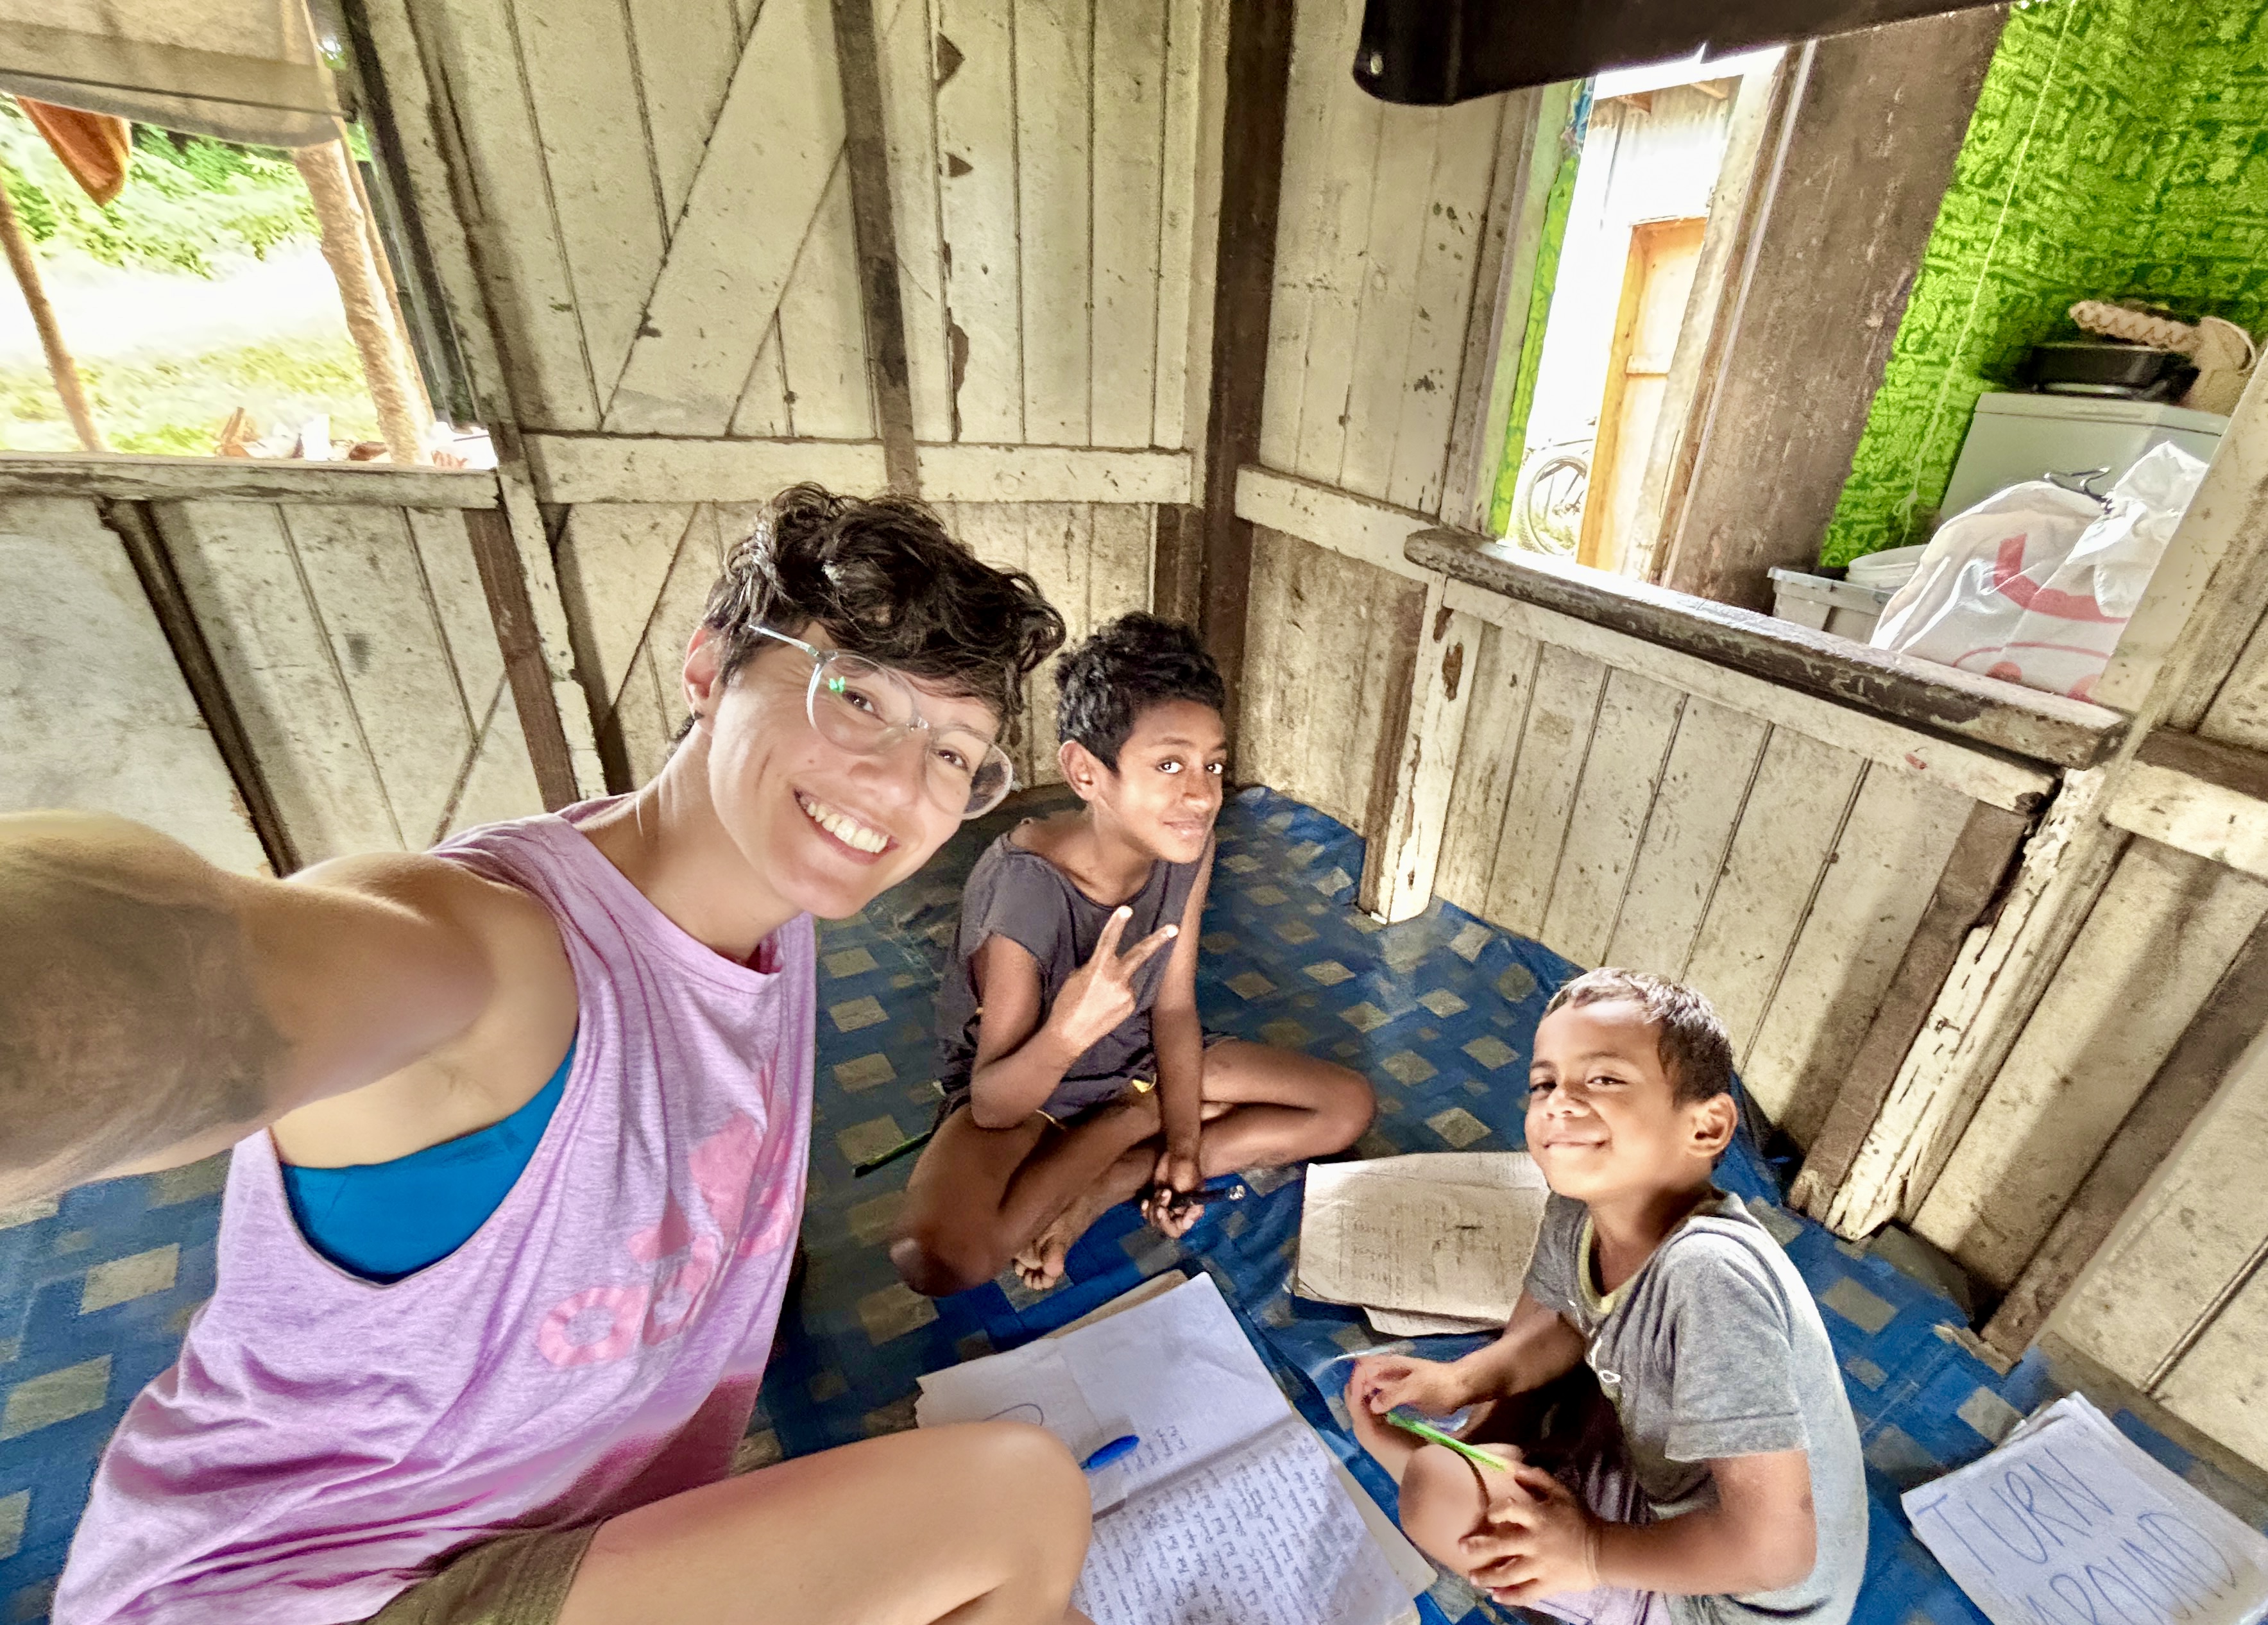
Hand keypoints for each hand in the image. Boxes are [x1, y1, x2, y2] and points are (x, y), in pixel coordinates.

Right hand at [1046, 907, 1178, 1054]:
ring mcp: (1127, 994)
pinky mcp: (1130, 1006)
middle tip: (1174, 928)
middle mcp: (1117, 980)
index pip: (1109, 940)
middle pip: (1140, 954)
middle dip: (1158, 940)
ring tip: (1098, 997)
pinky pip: (1127, 992)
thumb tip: (1107, 963)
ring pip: (1127, 977)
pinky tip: (1105, 1005)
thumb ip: (1095, 965)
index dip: (1117, 924)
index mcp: (1099, 969)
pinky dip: (1118, 994)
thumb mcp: (1076, 977)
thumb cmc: (1067, 1004)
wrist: (1070, 1035)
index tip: (1127, 909)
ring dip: (1118, 980)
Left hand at [1143, 1145, 1203, 1234]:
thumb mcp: (1188, 1189)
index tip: (1162, 1211)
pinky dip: (1145, 1209)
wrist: (1177, 1155)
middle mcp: (1179, 1214)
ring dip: (1154, 1207)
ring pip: (1155, 1220)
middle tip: (1159, 1206)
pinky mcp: (1156, 1200)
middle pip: (1166, 1228)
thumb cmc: (1186, 1170)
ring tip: (1161, 1190)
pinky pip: (1148, 1212)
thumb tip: (1187, 1224)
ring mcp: (1167, 1207)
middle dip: (1160, 1217)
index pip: (1179, 1229)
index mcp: (1190, 1213)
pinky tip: (1145, 1201)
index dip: (1169, 1224)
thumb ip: (1187, 1206)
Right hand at [1345, 1354, 1473, 1423]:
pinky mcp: (1400, 1397)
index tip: (1354, 1404)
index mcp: (1387, 1366)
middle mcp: (1385, 1373)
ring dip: (1364, 1403)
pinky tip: (1375, 1420)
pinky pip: (1381, 1399)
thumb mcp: (1415, 1387)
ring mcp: (1392, 1385)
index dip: (1354, 1384)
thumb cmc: (1438, 1384)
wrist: (1460, 1388)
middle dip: (1355, 1395)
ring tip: (1362, 1422)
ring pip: (1370, 1391)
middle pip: (1362, 1381)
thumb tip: (1371, 1407)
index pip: (1360, 1370)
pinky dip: (1375, 1407)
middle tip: (1356, 1417)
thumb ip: (1393, 1394)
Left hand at [1461, 1465, 1602, 1603]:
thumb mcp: (1561, 1493)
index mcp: (1538, 1518)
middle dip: (1479, 1547)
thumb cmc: (1579, 1518)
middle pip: (1502, 1545)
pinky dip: (1510, 1597)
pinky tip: (1496, 1598)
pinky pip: (1526, 1593)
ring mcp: (1540, 1566)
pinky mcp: (1548, 1585)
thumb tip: (1511, 1467)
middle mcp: (1535, 1542)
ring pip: (1509, 1574)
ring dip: (1488, 1577)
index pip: (1510, 1510)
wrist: (1603, 1551)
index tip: (1486, 1515)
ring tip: (1473, 1578)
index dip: (1495, 1511)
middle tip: (1461, 1547)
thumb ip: (1537, 1478)